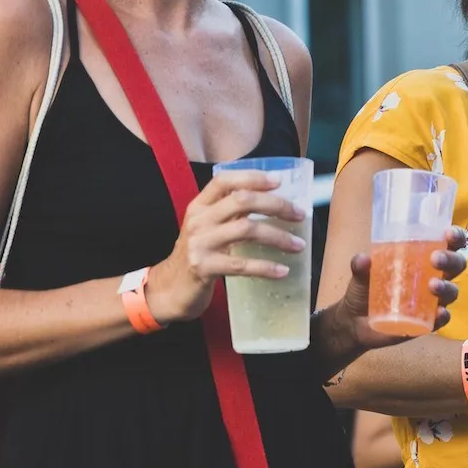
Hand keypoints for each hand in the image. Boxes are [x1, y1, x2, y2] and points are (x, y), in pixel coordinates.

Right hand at [146, 170, 309, 325]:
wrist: (168, 289)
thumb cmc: (197, 255)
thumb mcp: (207, 229)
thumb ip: (230, 214)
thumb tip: (274, 204)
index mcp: (199, 205)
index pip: (224, 180)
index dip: (252, 177)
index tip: (279, 181)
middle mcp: (198, 220)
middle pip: (242, 200)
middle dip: (276, 205)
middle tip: (299, 214)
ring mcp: (199, 243)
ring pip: (246, 229)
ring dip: (278, 237)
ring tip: (298, 245)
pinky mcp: (203, 268)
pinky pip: (241, 264)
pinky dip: (265, 267)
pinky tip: (282, 271)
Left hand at [323, 229, 467, 353]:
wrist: (354, 321)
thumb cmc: (365, 289)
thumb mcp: (360, 274)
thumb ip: (360, 266)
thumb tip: (363, 259)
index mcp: (423, 257)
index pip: (447, 243)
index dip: (455, 237)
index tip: (449, 234)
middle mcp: (434, 276)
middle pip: (456, 265)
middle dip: (451, 260)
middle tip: (435, 259)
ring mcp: (432, 300)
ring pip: (452, 291)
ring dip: (447, 287)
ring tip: (433, 285)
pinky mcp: (428, 321)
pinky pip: (443, 319)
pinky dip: (443, 315)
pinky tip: (438, 312)